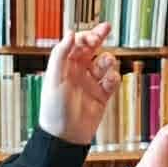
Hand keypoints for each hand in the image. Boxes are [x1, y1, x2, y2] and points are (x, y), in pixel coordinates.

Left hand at [38, 21, 119, 143]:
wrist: (65, 137)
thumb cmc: (54, 110)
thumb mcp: (54, 79)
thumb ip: (61, 54)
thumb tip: (71, 33)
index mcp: (63, 66)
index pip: (76, 43)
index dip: (85, 36)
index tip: (94, 35)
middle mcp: (77, 72)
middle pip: (91, 48)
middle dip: (98, 37)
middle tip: (106, 28)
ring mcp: (90, 83)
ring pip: (104, 62)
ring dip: (107, 60)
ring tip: (106, 65)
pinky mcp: (101, 95)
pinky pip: (112, 80)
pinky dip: (113, 78)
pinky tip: (109, 82)